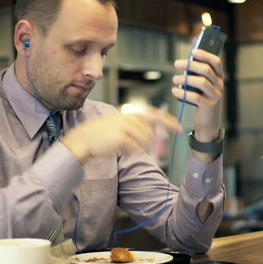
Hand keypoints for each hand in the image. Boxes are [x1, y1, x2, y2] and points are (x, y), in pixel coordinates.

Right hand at [61, 106, 182, 162]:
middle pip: (151, 130)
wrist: (83, 140)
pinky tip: (120, 150)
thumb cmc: (102, 134)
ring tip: (124, 146)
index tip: (179, 127)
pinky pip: (135, 149)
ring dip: (138, 146)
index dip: (168, 120)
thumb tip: (156, 130)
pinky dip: (130, 151)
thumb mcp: (119, 122)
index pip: (153, 114)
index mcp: (128, 112)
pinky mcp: (121, 138)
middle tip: (156, 144)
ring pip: (145, 140)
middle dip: (153, 139)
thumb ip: (136, 124)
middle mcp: (128, 117)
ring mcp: (124, 127)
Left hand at [171, 49, 223, 141]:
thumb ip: (197, 73)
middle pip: (206, 70)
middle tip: (177, 63)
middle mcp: (219, 85)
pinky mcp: (209, 106)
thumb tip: (186, 61)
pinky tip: (175, 91)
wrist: (208, 121)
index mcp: (219, 77)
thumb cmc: (202, 99)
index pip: (216, 61)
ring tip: (175, 79)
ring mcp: (215, 96)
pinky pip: (196, 97)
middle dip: (190, 65)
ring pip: (201, 82)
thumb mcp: (201, 85)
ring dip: (185, 79)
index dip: (205, 55)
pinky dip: (183, 93)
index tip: (193, 51)